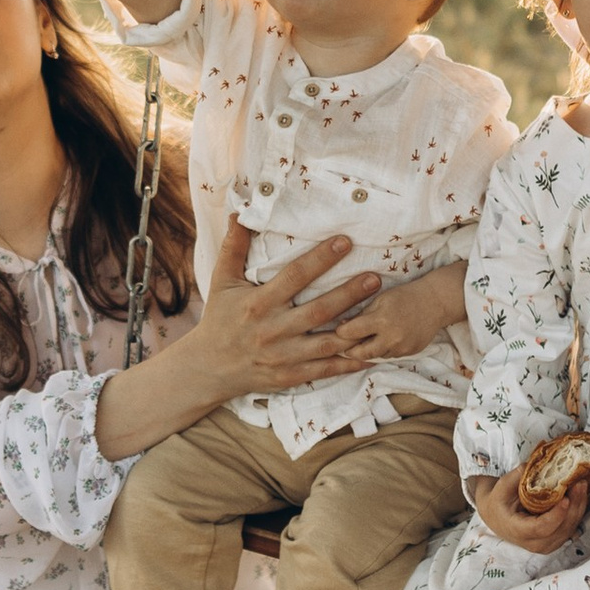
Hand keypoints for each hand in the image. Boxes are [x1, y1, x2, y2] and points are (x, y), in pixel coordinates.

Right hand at [194, 220, 385, 398]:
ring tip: (380, 313)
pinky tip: (372, 353)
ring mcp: (283, 356)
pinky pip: (324, 370)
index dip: (320, 259)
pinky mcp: (290, 376)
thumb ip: (234, 248)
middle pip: (317, 311)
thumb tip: (238, 213)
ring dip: (355, 328)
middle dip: (349, 294)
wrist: (209, 368)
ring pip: (326, 343)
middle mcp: (273, 330)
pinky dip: (348, 364)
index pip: (294, 276)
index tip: (344, 241)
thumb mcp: (221, 281)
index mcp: (259, 303)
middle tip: (375, 278)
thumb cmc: (219, 319)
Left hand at [328, 258, 466, 367]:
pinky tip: (380, 342)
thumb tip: (341, 327)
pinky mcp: (409, 353)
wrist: (435, 302)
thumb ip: (361, 315)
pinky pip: (389, 356)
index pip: (350, 333)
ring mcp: (401, 348)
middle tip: (342, 347)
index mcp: (381, 319)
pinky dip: (382, 350)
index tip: (336, 330)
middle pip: (360, 353)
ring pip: (375, 356)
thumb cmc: (404, 296)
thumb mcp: (380, 299)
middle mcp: (391, 337)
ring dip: (366, 351)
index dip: (341, 332)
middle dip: (349, 350)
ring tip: (360, 343)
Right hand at [469, 468, 581, 556]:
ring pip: (569, 529)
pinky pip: (571, 527)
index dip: (556, 515)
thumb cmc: (499, 501)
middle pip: (560, 529)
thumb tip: (539, 462)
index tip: (565, 498)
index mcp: (517, 530)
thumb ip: (519, 476)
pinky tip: (580, 494)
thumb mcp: (502, 486)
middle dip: (574, 506)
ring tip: (582, 485)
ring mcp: (546, 545)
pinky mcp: (555, 540)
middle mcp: (533, 543)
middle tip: (579, 484)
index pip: (541, 528)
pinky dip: (577, 510)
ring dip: (579, 507)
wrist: (497, 516)